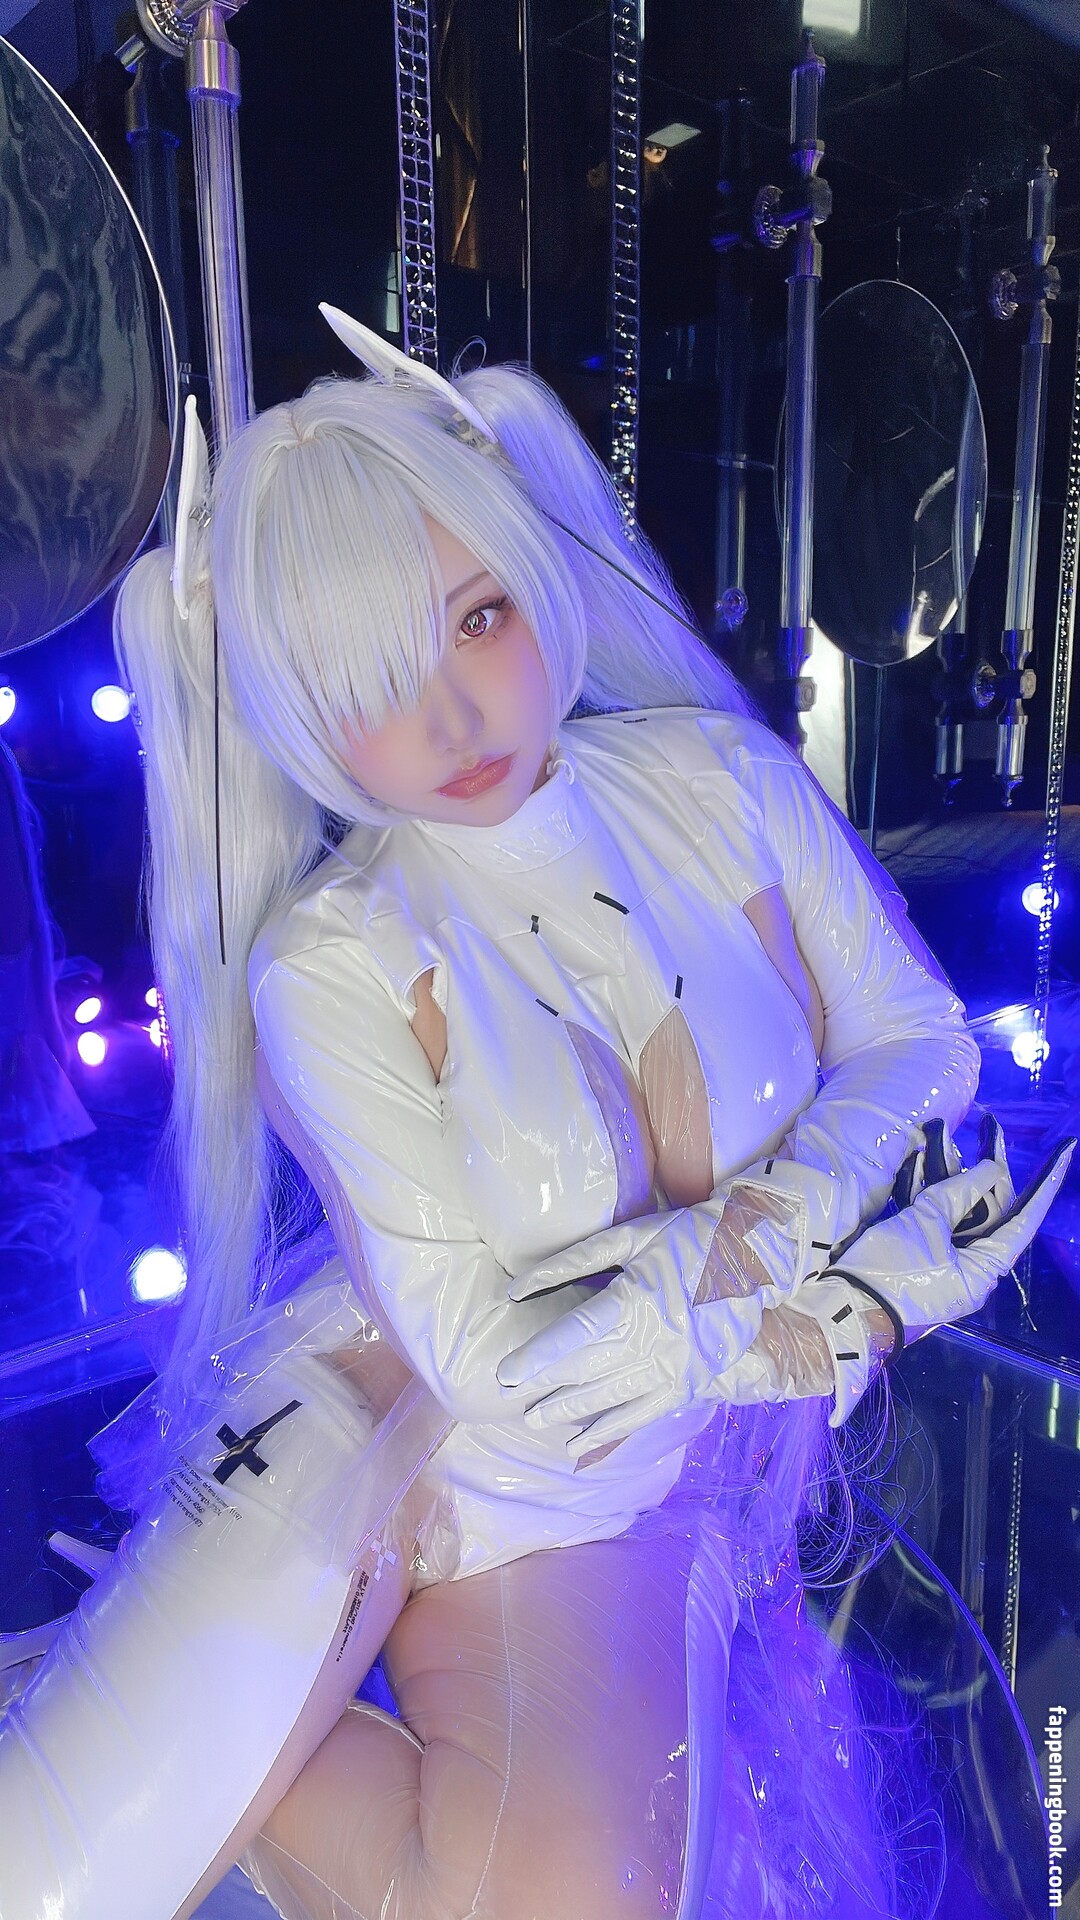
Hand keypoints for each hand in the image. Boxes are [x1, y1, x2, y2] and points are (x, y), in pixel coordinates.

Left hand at [497, 1207, 768, 1460]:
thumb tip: (519, 1289)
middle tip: (510, 1399)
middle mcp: (652, 1340)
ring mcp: (672, 1367)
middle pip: (586, 1371)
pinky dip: (608, 1431)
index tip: (506, 1374)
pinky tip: (579, 1442)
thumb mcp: (629, 1237)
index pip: (574, 1335)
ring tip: (535, 1419)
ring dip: (569, 1411)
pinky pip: (641, 1415)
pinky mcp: (689, 1384)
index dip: (537, 1357)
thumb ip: (573, 1262)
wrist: (755, 1258)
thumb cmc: (685, 1239)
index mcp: (634, 1299)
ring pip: (609, 1397)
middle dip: (545, 1387)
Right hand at [788, 1119, 1074, 1423]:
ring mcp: (940, 1261)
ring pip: (954, 1208)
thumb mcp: (924, 1226)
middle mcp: (968, 1266)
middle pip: (987, 1208)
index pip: (1023, 1219)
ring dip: (947, 1171)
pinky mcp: (912, 1254)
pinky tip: (915, 1158)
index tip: (1065, 1152)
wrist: (837, 1308)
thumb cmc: (889, 1272)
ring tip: (940, 1132)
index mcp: (983, 1269)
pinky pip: (928, 1217)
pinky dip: (924, 1188)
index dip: (1045, 1184)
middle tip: (987, 1126)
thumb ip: (956, 1194)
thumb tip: (989, 1169)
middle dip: (984, 1167)